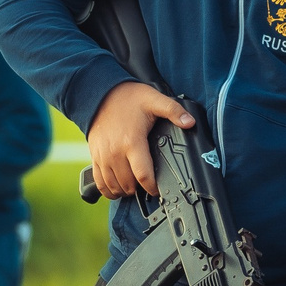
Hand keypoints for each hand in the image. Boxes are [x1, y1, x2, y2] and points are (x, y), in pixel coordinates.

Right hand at [85, 81, 194, 199]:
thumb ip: (173, 111)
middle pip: (129, 185)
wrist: (100, 95)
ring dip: (125, 191)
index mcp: (132, 142)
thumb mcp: (154, 100)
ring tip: (135, 187)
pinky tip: (117, 188)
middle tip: (148, 184)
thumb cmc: (128, 99)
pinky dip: (108, 190)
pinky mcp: (95, 157)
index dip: (153, 187)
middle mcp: (115, 153)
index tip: (159, 189)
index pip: (143, 176)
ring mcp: (103, 157)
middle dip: (140, 189)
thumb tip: (190, 122)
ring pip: (114, 187)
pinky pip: (100, 182)